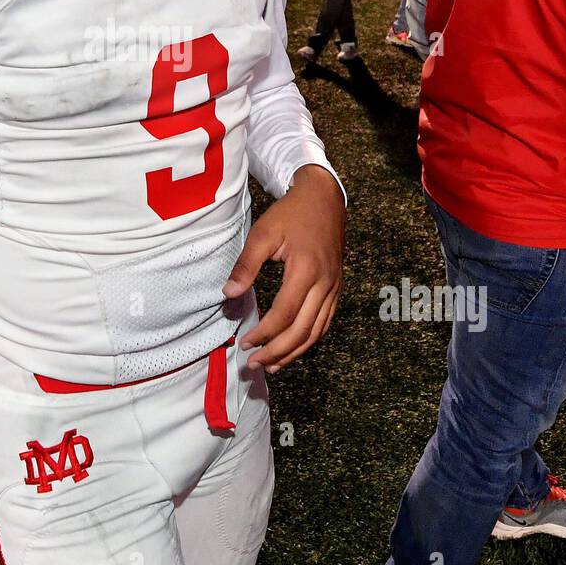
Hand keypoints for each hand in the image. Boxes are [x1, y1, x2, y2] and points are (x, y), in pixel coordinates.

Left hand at [223, 164, 344, 372]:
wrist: (324, 199)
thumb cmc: (291, 214)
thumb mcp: (263, 233)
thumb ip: (246, 265)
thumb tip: (229, 295)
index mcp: (306, 270)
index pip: (285, 314)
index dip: (265, 333)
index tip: (245, 343)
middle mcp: (325, 283)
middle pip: (302, 330)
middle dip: (277, 352)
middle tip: (254, 364)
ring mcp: (334, 288)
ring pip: (316, 331)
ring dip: (293, 352)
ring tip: (271, 365)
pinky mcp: (337, 288)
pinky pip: (325, 323)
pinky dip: (309, 340)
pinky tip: (293, 349)